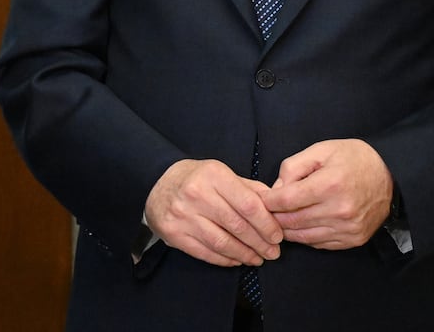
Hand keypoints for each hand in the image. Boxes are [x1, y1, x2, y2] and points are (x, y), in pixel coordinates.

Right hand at [145, 158, 282, 266]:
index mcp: (213, 175)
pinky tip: (236, 259)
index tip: (277, 235)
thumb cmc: (195, 178)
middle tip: (273, 252)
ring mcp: (183, 216)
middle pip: (237, 226)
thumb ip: (248, 189)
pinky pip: (206, 253)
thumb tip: (275, 208)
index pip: (248, 204)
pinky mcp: (174, 233)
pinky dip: (225, 259)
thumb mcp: (221, 172)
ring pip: (222, 243)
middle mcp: (196, 194)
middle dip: (260, 243)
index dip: (267, 224)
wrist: (156, 182)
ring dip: (245, 254)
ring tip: (257, 258)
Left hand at [262, 138, 392, 249]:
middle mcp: (340, 210)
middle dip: (273, 217)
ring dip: (286, 229)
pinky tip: (299, 227)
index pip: (286, 200)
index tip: (259, 199)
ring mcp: (348, 228)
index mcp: (330, 185)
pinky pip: (319, 243)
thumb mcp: (320, 150)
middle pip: (292, 221)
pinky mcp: (354, 239)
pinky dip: (305, 237)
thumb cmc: (353, 159)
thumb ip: (293, 167)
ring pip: (304, 236)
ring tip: (276, 220)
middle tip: (262, 212)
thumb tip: (275, 190)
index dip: (268, 201)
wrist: (390, 175)